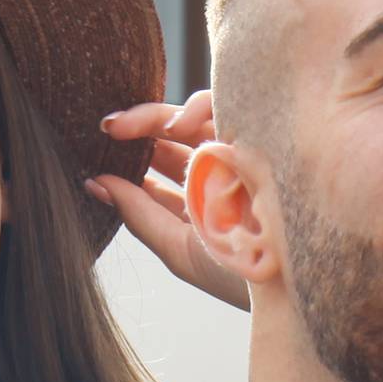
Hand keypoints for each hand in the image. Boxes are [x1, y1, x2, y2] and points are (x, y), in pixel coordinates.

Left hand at [91, 91, 249, 311]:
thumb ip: (138, 215)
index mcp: (198, 202)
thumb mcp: (177, 248)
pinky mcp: (254, 134)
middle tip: (105, 128)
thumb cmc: (237, 274)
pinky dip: (194, 107)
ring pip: (189, 119)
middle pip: (168, 141)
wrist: (286, 275)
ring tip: (126, 127)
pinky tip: (174, 125)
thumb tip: (97, 183)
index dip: (126, 160)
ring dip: (154, 116)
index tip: (96, 159)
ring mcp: (236, 153)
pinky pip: (220, 106)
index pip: (156, 171)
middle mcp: (217, 174)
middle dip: (134, 131)